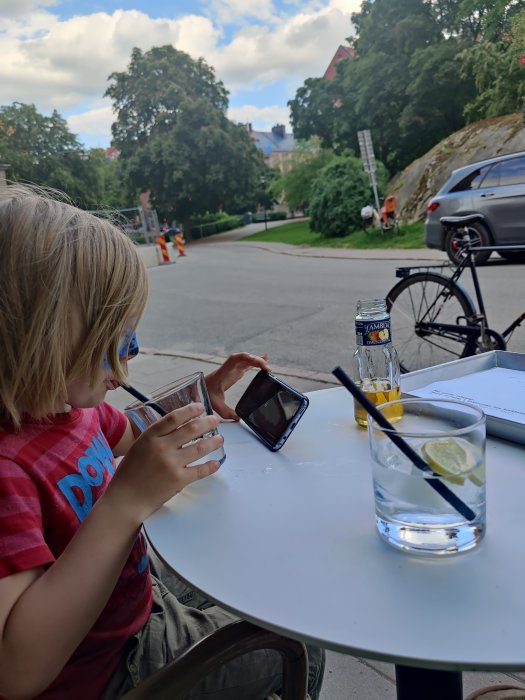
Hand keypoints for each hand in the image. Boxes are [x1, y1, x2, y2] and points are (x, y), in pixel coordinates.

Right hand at [106, 403, 223, 523]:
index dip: (190, 410)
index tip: (200, 407)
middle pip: (190, 430)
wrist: (125, 499)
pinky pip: (200, 470)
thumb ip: (157, 438)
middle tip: (215, 420)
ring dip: (213, 442)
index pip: (174, 418)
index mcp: (150, 437)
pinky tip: (216, 463)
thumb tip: (179, 428)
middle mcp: (162, 447)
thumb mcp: (139, 447)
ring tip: (220, 439)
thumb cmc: (129, 473)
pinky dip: (210, 466)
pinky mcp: (178, 480)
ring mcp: (171, 463)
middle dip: (206, 423)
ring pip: (199, 448)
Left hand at [205, 352, 269, 419]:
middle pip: (244, 358)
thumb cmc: (204, 393)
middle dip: (256, 360)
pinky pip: (246, 365)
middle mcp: (229, 369)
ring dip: (257, 361)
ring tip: (267, 365)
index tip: (256, 361)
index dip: (246, 358)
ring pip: (246, 360)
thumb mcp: (215, 404)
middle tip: (267, 368)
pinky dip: (255, 363)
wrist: (197, 388)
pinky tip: (263, 361)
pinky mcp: (235, 372)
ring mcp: (232, 369)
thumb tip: (238, 418)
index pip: (235, 359)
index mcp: (223, 373)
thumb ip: (226, 412)